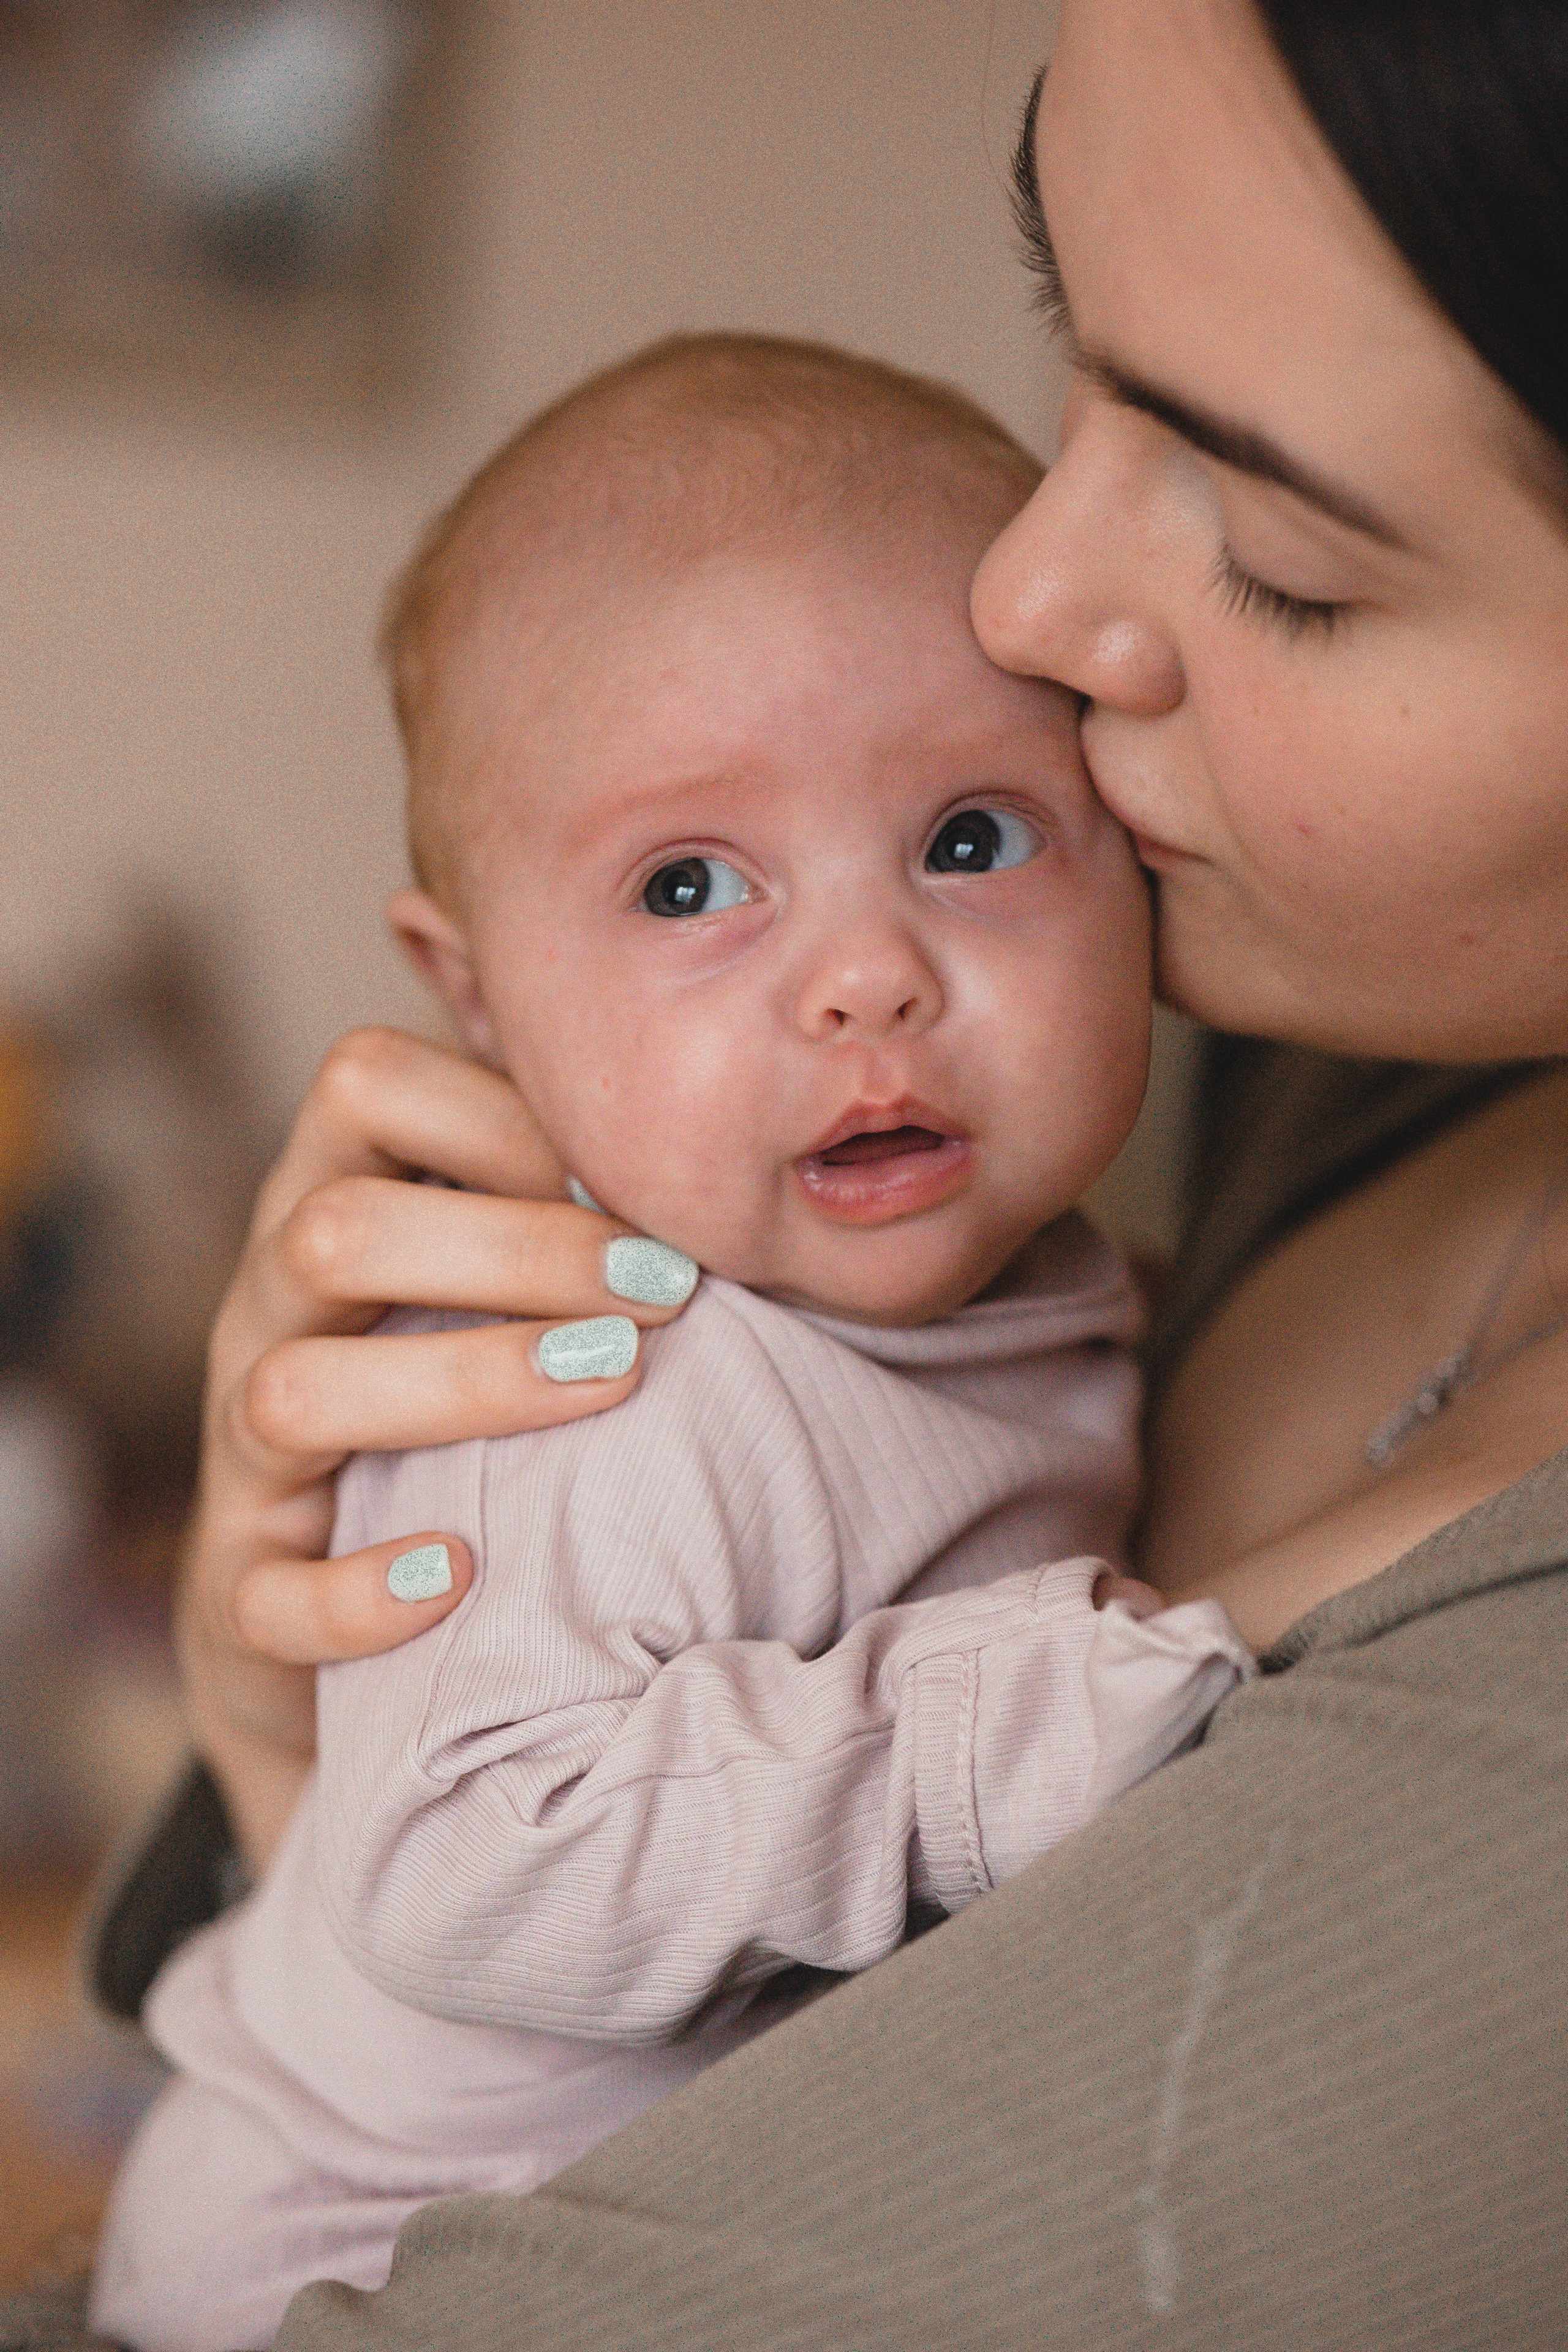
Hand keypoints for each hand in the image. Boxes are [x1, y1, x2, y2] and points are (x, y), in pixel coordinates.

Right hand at [177, 1028, 694, 1870]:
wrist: (342, 1613)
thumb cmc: (473, 1397)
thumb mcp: (503, 1278)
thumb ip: (575, 1203)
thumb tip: (723, 1156)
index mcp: (328, 1200)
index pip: (365, 1084)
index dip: (504, 1115)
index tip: (638, 1188)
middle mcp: (266, 1311)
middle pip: (331, 1231)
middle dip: (514, 1250)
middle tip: (666, 1291)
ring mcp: (242, 1454)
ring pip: (290, 1394)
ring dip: (462, 1382)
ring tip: (609, 1384)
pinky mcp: (243, 1594)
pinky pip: (267, 1598)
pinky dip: (359, 1592)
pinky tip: (462, 1574)